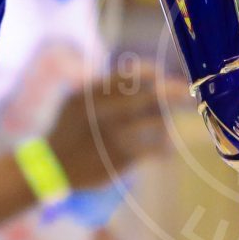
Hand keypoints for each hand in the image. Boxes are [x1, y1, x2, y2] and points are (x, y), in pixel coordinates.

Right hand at [47, 60, 189, 190]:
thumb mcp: (76, 101)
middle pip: (149, 97)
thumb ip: (103, 87)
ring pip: (156, 123)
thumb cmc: (68, 130)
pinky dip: (164, 148)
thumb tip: (140, 73)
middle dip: (171, 93)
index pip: (128, 75)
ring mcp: (114, 135)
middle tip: (186, 92)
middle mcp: (105, 112)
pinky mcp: (121, 157)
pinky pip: (153, 149)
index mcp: (92, 94)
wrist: (52, 167)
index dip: (149, 72)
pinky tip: (167, 151)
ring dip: (166, 123)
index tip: (160, 74)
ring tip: (167, 128)